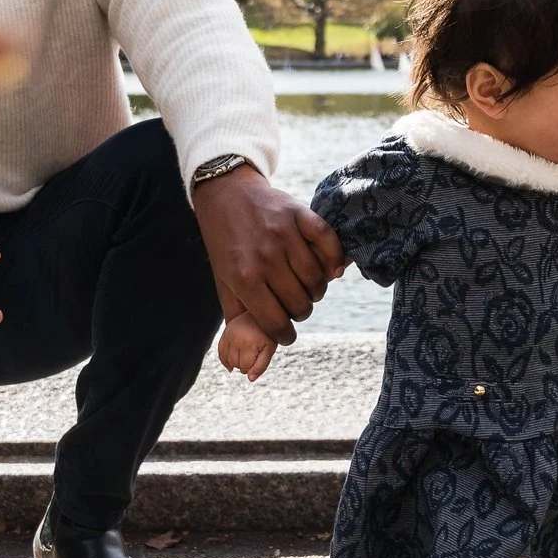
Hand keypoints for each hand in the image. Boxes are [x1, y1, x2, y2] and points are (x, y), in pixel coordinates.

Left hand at [193, 165, 345, 344]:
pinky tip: (331, 270)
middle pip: (300, 303)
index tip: (286, 334)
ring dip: (316, 291)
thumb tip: (246, 364)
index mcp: (243, 277)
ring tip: (307, 288)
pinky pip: (329, 244)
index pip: (275, 323)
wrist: (226, 194)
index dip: (284, 335)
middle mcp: (265, 257)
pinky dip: (335, 261)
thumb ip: (238, 317)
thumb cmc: (224, 243)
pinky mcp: (300, 214)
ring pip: (317, 279)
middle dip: (300, 312)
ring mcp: (284, 234)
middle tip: (295, 306)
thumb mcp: (223, 281)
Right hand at [218, 314, 276, 380]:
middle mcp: (237, 339)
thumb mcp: (269, 350)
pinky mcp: (225, 333)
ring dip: (235, 363)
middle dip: (244, 365)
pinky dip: (225, 360)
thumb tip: (250, 379)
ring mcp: (229, 335)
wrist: (260, 315)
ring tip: (244, 357)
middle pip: (235, 364)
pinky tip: (230, 364)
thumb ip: (261, 366)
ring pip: (227, 359)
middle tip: (253, 357)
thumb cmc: (267, 335)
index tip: (258, 359)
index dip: (252, 367)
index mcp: (249, 344)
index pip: (245, 367)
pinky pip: (220, 351)